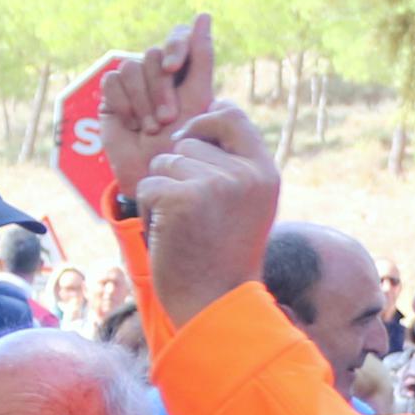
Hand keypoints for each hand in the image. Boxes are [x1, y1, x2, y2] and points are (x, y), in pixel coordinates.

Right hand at [90, 13, 216, 196]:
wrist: (158, 174)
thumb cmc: (185, 143)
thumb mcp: (200, 100)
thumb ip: (201, 58)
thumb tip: (203, 15)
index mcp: (182, 70)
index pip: (177, 36)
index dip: (174, 45)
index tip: (173, 67)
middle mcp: (156, 72)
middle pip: (152, 55)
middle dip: (160, 89)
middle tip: (167, 119)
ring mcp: (133, 83)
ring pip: (131, 67)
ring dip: (143, 101)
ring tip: (151, 129)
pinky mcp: (111, 96)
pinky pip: (112, 81)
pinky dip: (123, 104)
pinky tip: (132, 124)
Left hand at [139, 102, 282, 323]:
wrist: (215, 304)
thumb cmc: (223, 255)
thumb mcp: (247, 204)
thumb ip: (235, 162)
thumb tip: (213, 110)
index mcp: (265, 172)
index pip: (230, 114)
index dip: (205, 123)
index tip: (194, 145)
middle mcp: (245, 174)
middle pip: (189, 140)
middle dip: (179, 168)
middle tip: (194, 212)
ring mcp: (215, 184)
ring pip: (165, 161)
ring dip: (163, 189)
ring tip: (183, 223)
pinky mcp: (182, 198)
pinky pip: (149, 183)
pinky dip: (149, 207)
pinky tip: (169, 232)